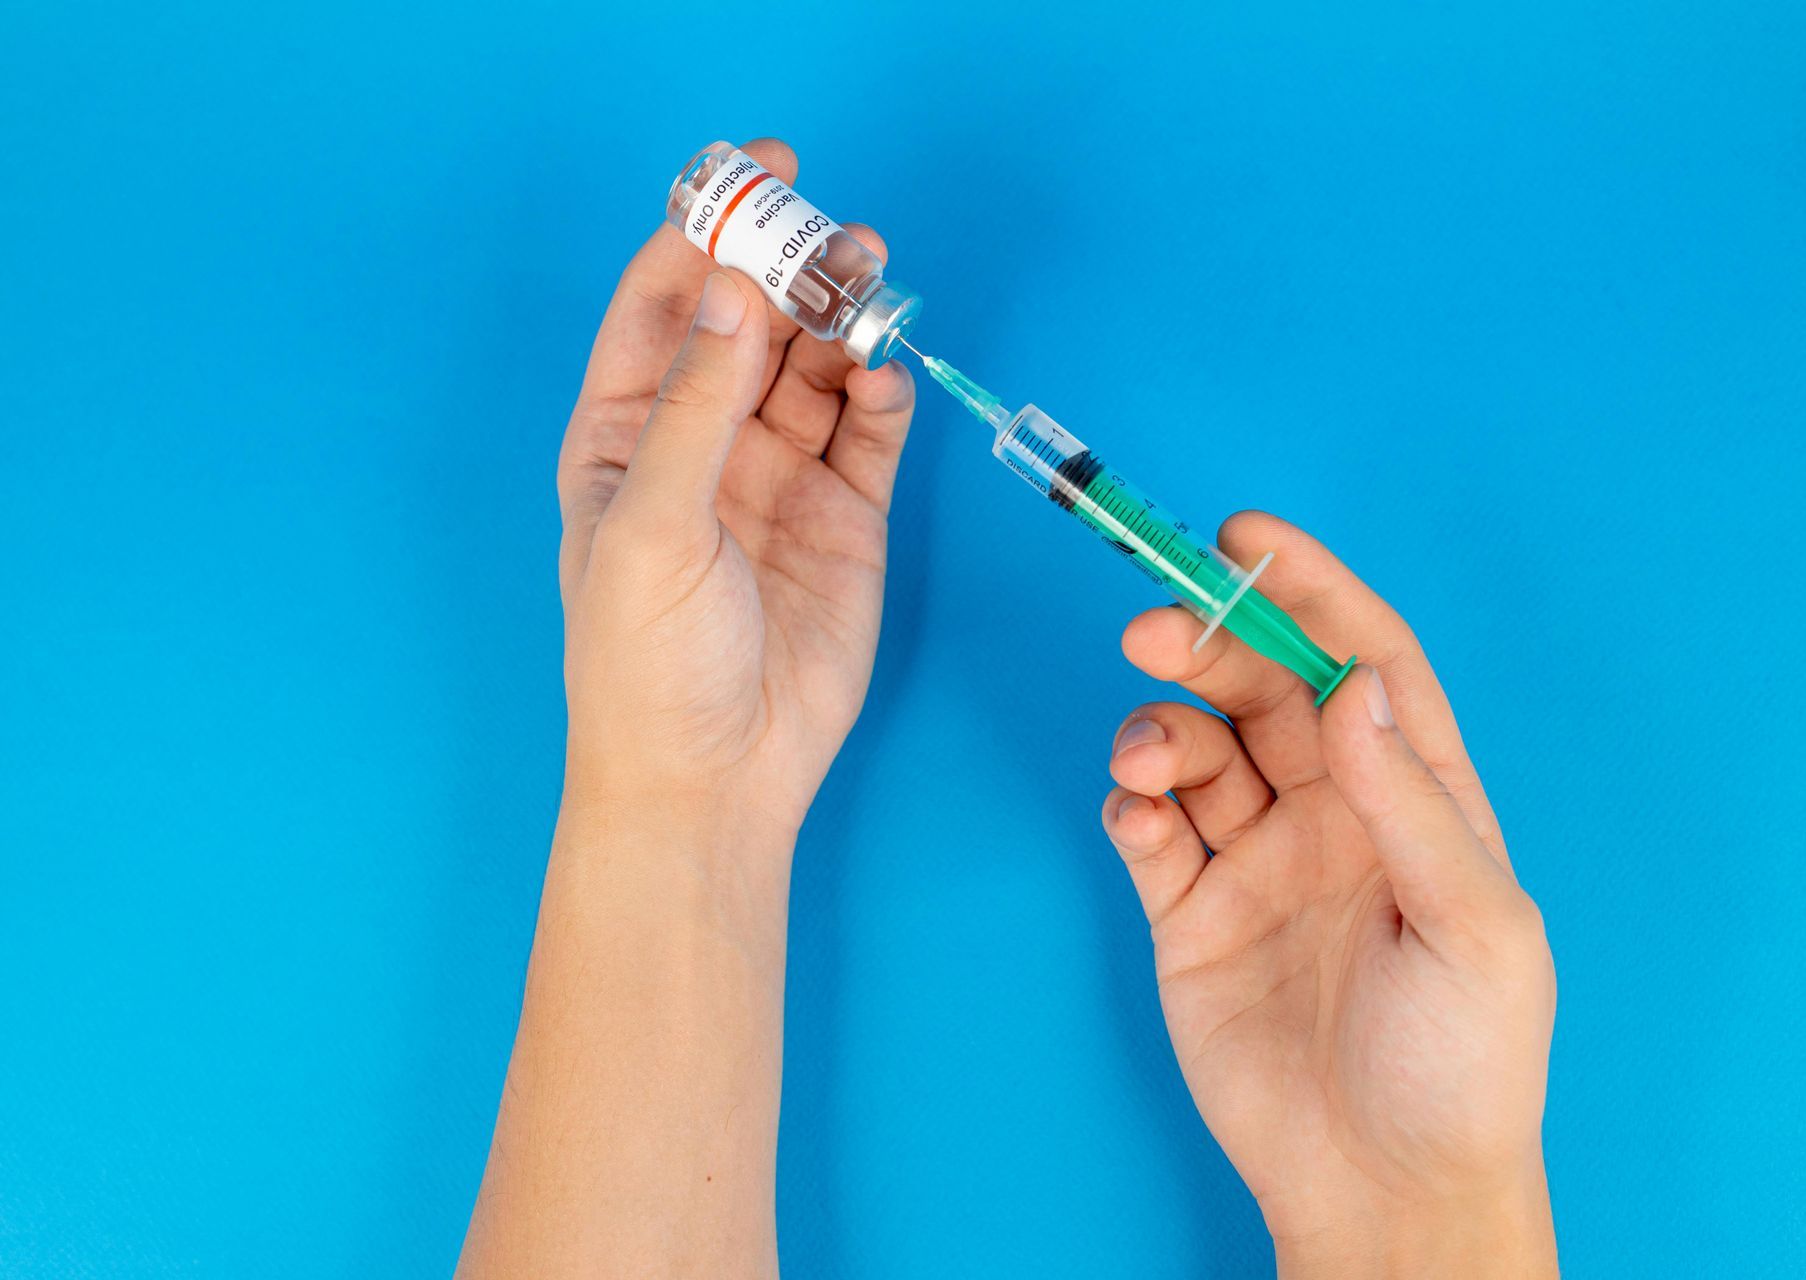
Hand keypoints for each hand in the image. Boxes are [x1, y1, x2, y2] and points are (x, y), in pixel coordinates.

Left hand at [557, 138, 913, 838]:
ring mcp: (776, 478)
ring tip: (874, 285)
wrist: (715, 779)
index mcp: (625, 434)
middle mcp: (702, 444)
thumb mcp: (654, 524)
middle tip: (837, 233)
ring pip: (817, 370)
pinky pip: (869, 435)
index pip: (664, 307)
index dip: (704, 234)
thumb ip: (698, 407)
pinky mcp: (845, 518)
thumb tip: (733, 292)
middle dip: (791, 271)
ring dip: (845, 323)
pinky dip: (882, 398)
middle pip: (751, 325)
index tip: (753, 177)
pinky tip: (885, 377)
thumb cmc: (646, 662)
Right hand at [1100, 513, 1556, 1276]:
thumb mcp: (1472, 928)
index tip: (1248, 539)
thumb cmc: (1461, 1068)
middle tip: (1155, 627)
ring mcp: (1259, 863)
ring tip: (1147, 758)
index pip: (1362, 663)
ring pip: (1195, 749)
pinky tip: (1140, 819)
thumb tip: (1354, 687)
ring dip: (1159, 728)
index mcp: (1417, 800)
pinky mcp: (1192, 915)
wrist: (1383, 1192)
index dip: (1311, 591)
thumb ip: (1412, 805)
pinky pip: (1150, 831)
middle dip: (1207, 642)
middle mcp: (1335, 815)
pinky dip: (1131, 805)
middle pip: (1261, 690)